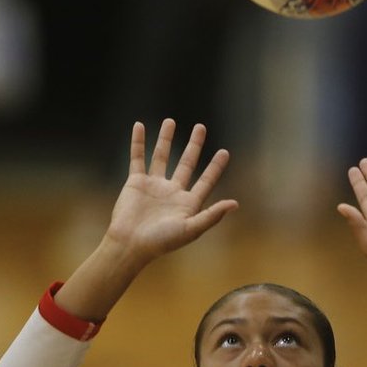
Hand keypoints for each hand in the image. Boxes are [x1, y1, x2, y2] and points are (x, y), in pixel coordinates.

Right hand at [104, 120, 237, 266]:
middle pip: (186, 163)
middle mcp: (172, 192)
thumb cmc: (162, 242)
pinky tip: (139, 126)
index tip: (224, 151)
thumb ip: (212, 216)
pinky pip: (137, 158)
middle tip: (201, 127)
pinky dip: (138, 142)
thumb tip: (235, 204)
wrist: (130, 244)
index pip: (206, 180)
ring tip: (170, 121)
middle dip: (194, 145)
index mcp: (188, 203)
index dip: (215, 167)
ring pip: (161, 156)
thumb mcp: (191, 229)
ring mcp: (154, 185)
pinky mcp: (136, 182)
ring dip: (165, 139)